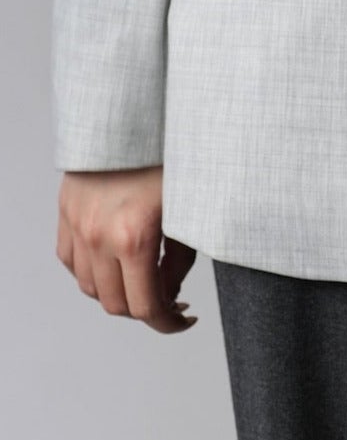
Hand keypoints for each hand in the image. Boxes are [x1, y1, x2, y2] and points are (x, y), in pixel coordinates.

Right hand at [56, 167, 197, 332]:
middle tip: (169, 301)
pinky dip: (92, 271)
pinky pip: (71, 261)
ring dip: (117, 293)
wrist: (133, 116)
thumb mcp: (189, 211)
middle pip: (115, 304)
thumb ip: (179, 260)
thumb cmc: (169, 157)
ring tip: (143, 281)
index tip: (184, 319)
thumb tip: (169, 292)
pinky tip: (116, 262)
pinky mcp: (66, 213)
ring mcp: (77, 225)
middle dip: (145, 311)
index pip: (145, 308)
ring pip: (89, 287)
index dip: (167, 323)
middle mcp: (99, 237)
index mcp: (135, 238)